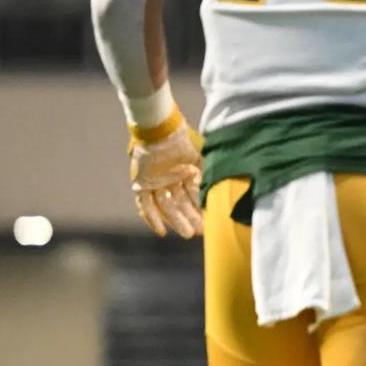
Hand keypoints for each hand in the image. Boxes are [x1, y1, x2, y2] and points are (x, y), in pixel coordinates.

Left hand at [128, 115, 203, 238]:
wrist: (160, 130)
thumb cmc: (182, 140)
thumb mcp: (200, 157)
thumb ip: (209, 172)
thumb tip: (224, 186)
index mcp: (185, 173)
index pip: (195, 195)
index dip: (202, 209)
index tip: (210, 222)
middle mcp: (171, 180)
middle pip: (181, 204)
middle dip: (191, 219)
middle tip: (200, 233)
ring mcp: (156, 183)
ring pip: (167, 207)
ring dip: (177, 221)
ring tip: (188, 234)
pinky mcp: (141, 184)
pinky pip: (146, 205)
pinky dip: (153, 218)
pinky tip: (162, 231)